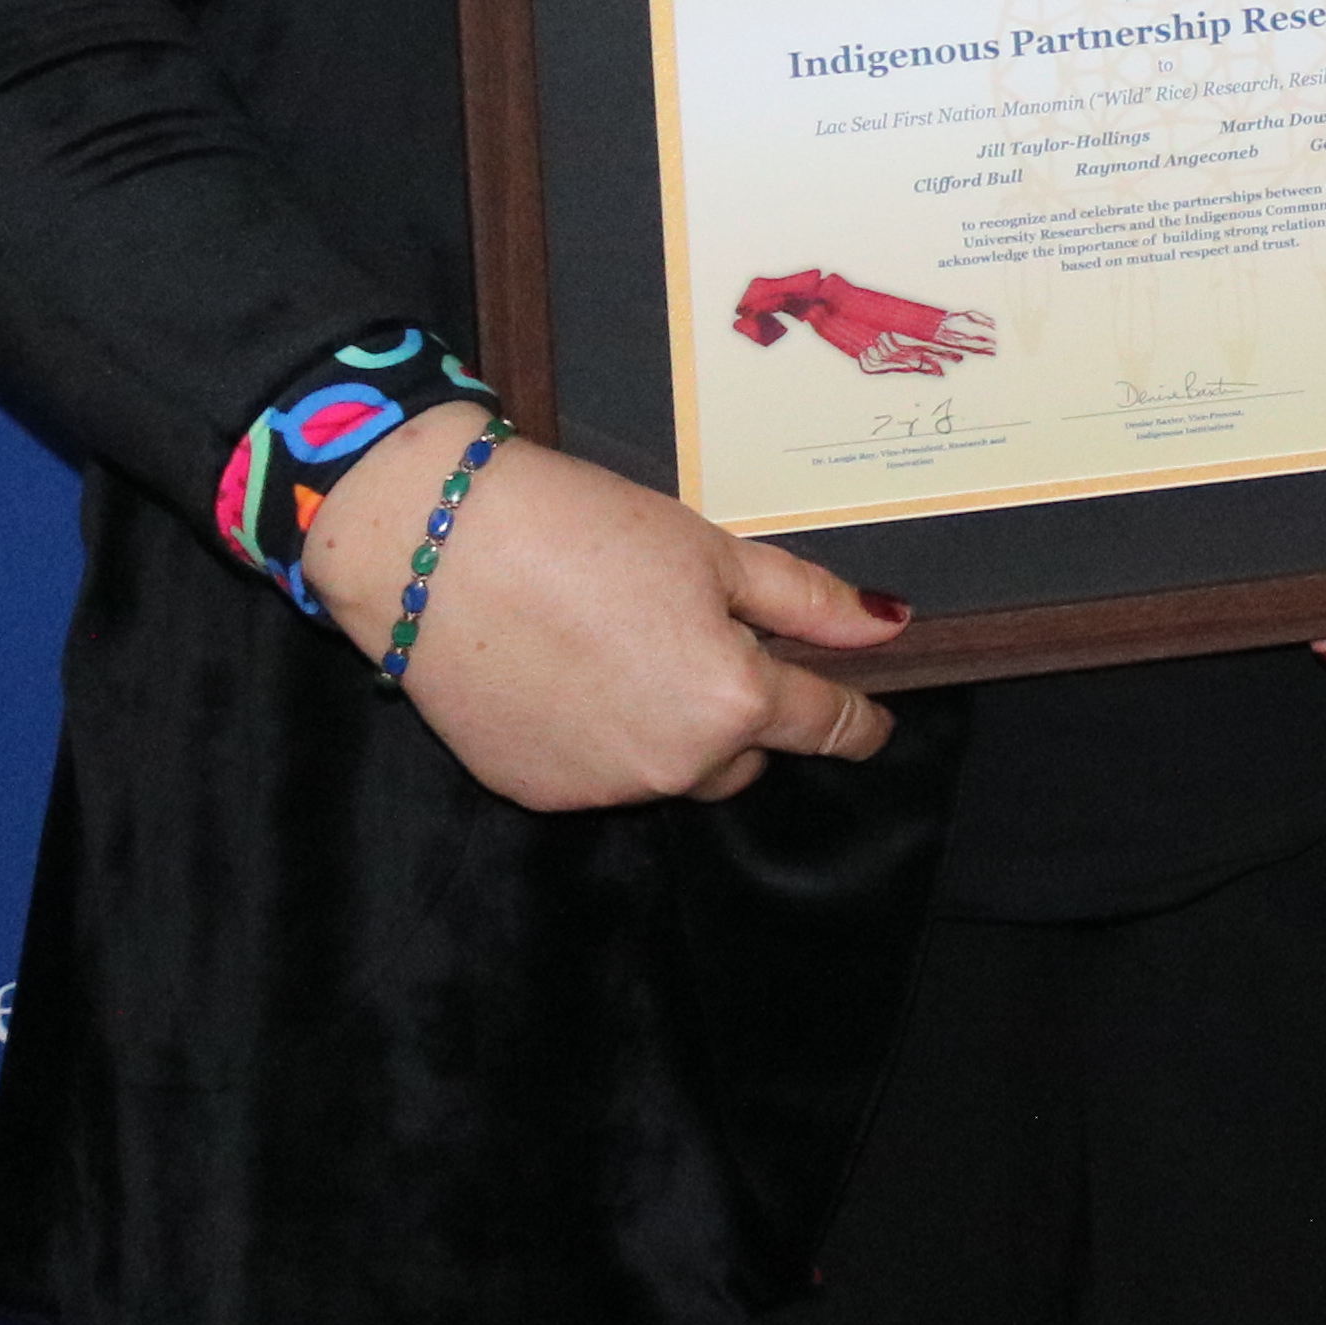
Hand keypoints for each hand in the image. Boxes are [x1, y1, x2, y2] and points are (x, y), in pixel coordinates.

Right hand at [298, 403, 910, 807]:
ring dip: (670, 728)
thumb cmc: (586, 532)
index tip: (871, 724)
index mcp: (733, 703)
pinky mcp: (535, 792)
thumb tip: (887, 627)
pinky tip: (570, 674)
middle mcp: (674, 765)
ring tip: (622, 646)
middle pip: (741, 758)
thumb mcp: (716, 552)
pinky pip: (600, 773)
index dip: (856, 724)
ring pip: (669, 769)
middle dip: (741, 715)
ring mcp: (601, 787)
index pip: (822, 728)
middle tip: (707, 644)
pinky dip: (602, 736)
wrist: (437, 547)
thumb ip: (809, 602)